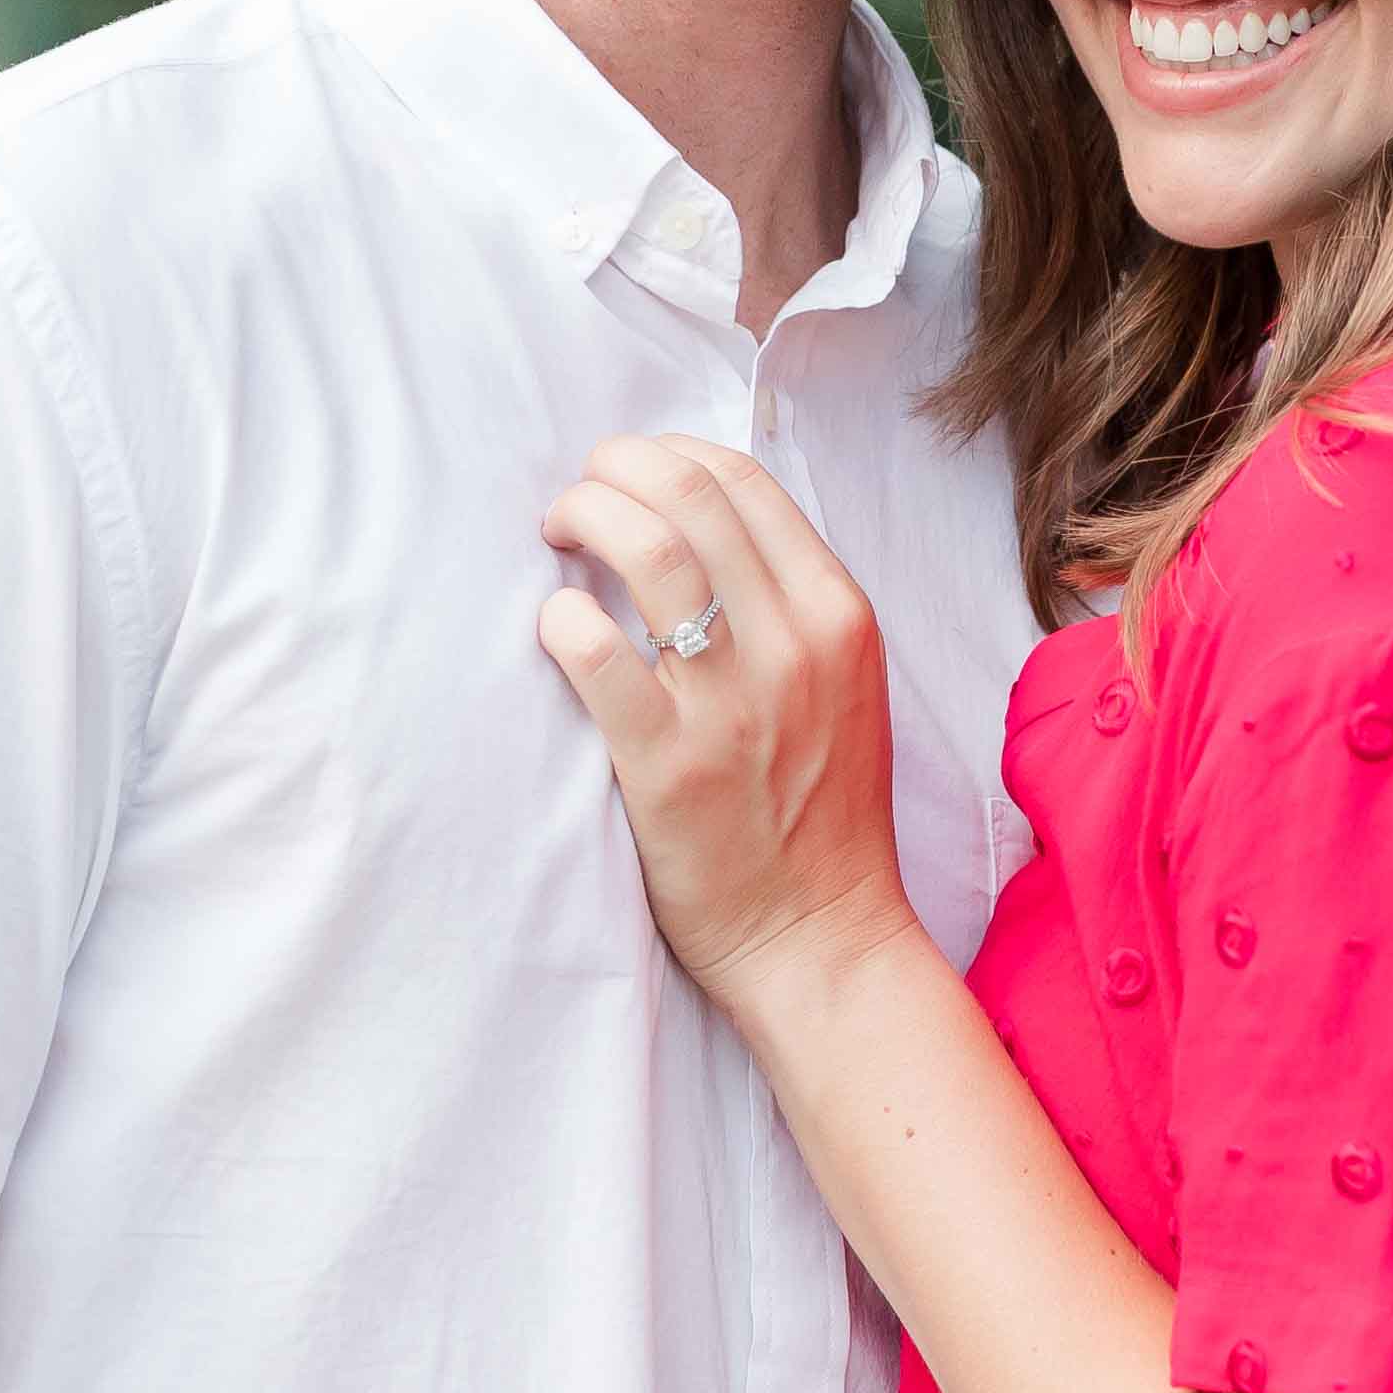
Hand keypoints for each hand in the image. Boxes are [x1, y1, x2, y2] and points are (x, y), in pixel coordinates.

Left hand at [533, 437, 916, 1010]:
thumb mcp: (840, 684)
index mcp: (838, 614)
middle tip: (575, 501)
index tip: (626, 476)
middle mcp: (794, 646)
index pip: (742, 479)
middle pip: (688, 494)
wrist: (821, 937)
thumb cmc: (818, 812)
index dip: (665, 454)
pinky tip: (552, 627)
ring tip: (554, 538)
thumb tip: (693, 523)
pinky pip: (596, 653)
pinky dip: (560, 620)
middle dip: (611, 470)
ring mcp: (733, 704)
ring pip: (646, 549)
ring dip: (582, 518)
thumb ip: (786, 604)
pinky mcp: (669, 766)